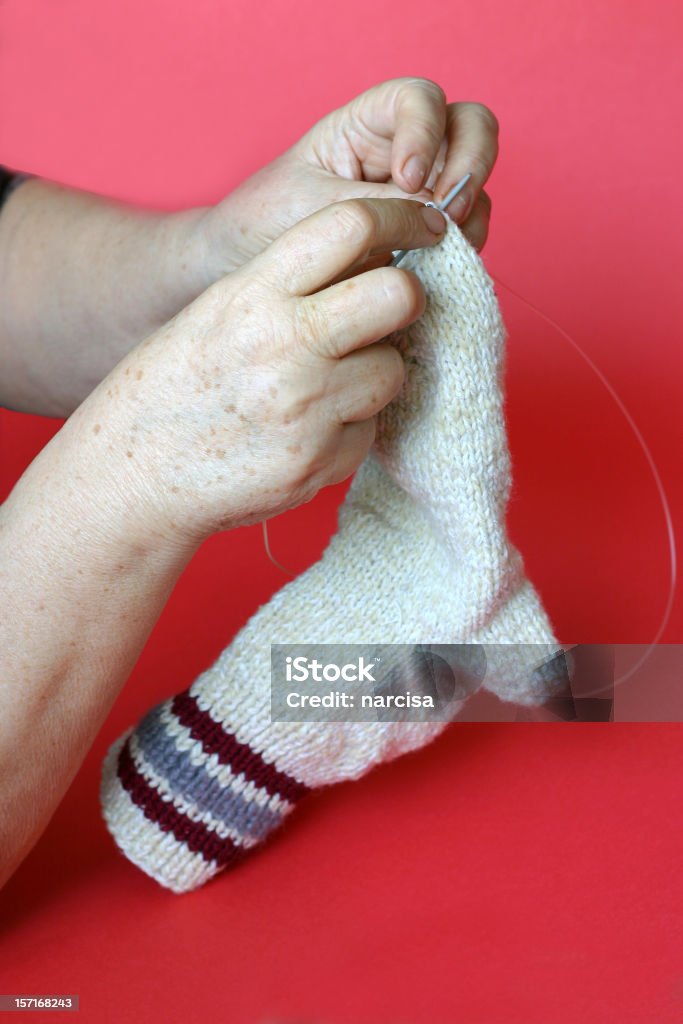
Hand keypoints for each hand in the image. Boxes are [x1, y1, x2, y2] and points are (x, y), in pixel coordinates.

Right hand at [69, 198, 445, 547]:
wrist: (137, 476)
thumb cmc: (175, 389)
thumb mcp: (217, 313)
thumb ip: (288, 287)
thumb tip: (374, 265)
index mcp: (253, 294)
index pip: (351, 226)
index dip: (402, 217)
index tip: (426, 225)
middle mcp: (285, 345)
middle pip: (398, 295)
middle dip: (408, 298)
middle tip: (392, 310)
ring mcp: (307, 408)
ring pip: (392, 369)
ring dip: (375, 374)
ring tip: (328, 388)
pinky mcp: (321, 461)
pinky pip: (369, 430)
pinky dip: (349, 429)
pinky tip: (305, 433)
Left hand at [203, 77, 497, 274]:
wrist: (248, 270)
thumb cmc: (267, 224)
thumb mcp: (314, 207)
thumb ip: (375, 206)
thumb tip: (437, 218)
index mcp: (369, 123)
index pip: (420, 99)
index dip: (425, 131)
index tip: (408, 178)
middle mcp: (407, 152)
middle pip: (471, 128)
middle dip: (469, 165)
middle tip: (446, 212)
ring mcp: (426, 195)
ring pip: (477, 185)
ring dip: (470, 214)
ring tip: (442, 248)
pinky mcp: (430, 239)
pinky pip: (468, 234)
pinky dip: (465, 248)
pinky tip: (439, 268)